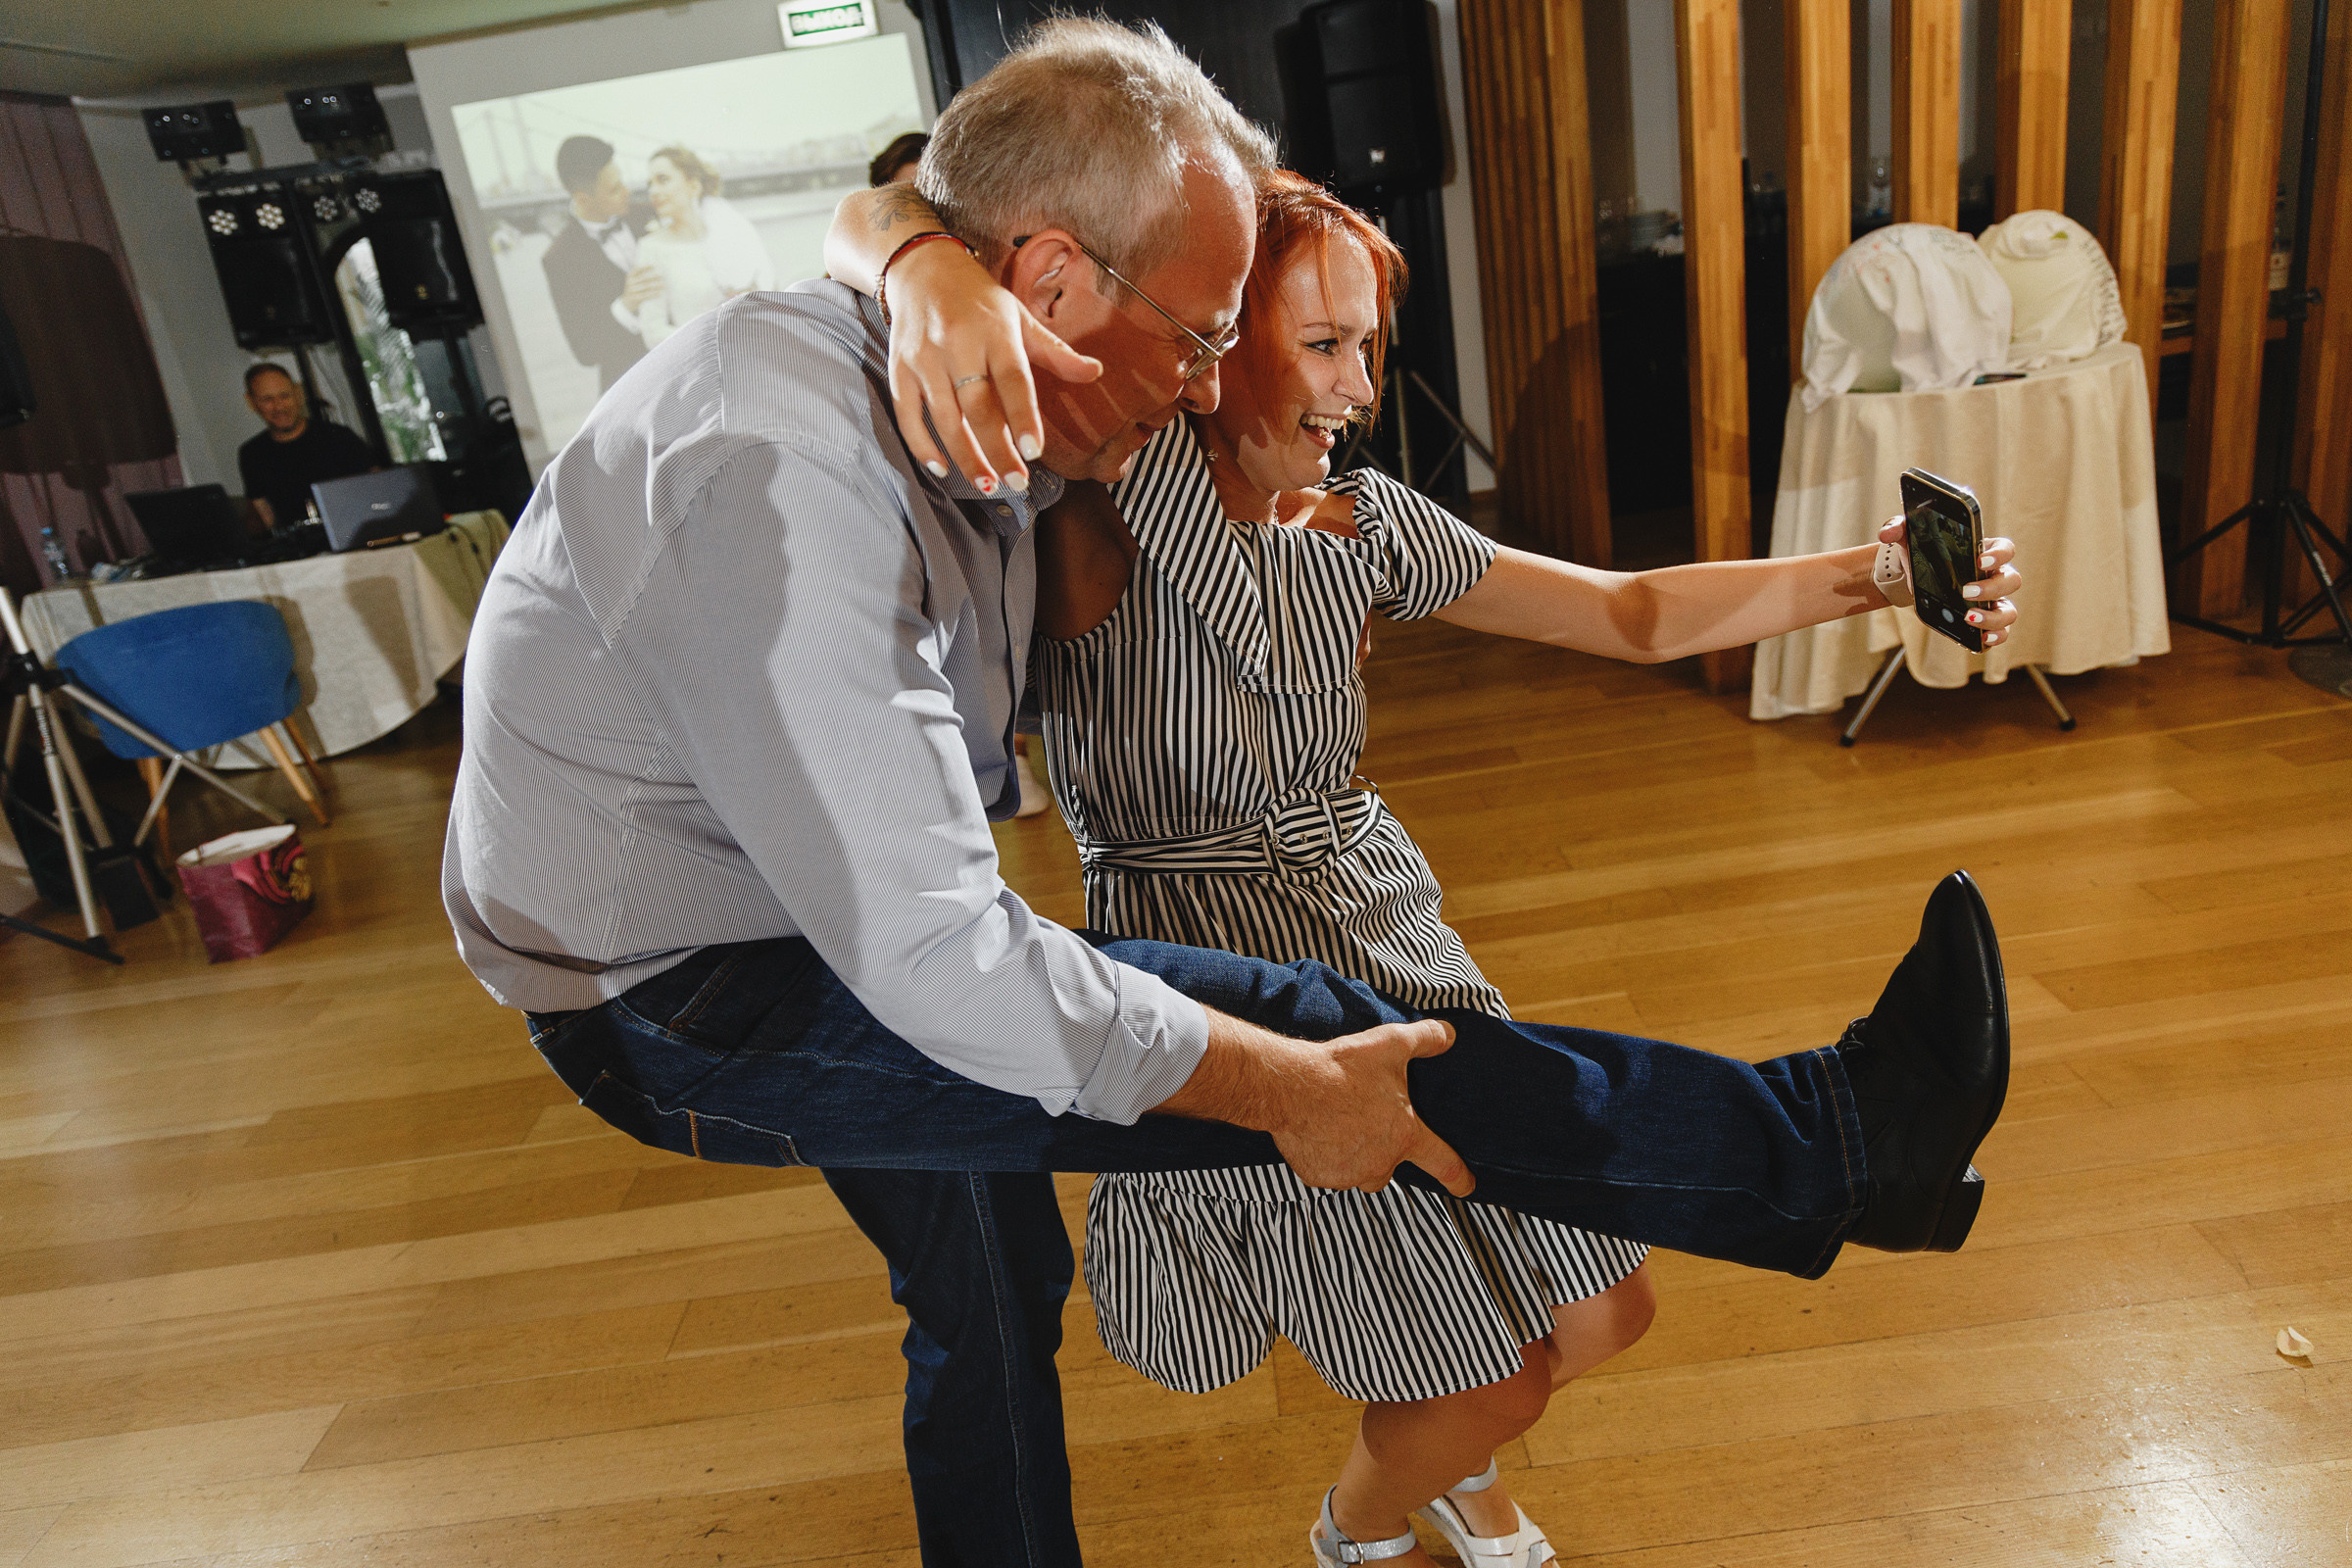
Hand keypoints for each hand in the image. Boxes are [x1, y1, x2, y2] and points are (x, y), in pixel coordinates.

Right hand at [621, 265, 662, 311]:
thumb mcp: (632, 280)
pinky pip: (646, 296)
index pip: (637, 271)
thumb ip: (637, 273)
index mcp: (630, 277)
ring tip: (663, 285)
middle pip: (644, 279)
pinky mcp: (636, 298)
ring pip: (646, 288)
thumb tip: (646, 264)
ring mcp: (633, 291)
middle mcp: (630, 283)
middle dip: (653, 278)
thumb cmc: (633, 289)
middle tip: (661, 276)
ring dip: (656, 287)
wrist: (627, 302)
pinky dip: (653, 295)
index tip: (654, 266)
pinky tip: (659, 294)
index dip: (645, 268)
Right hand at [885, 239, 1100, 491]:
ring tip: (987, 485)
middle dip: (997, 450)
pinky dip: (922, 445)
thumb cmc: (979, 301)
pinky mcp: (899, 368)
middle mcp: (956, 343)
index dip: (1024, 416)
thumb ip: (1055, 351)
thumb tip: (1095, 372)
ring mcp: (924, 358)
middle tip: (1016, 482)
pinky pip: (907, 414)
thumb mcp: (1019, 317)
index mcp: (994, 330)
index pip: (1012, 378)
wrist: (921, 270)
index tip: (1035, 451)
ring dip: (965, 456)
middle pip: (977, 406)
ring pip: (944, 417)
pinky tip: (942, 469)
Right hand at [1267, 1021, 1473, 1195]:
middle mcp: (1380, 1163)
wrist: (1292, 1086)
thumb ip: (1426, 1039)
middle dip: (1383, 1150)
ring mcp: (1348, 1173)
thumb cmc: (1343, 1068)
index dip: (1458, 1177)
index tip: (1466, 1185)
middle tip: (1364, 1122)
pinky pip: (1328, 1170)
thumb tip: (1450, 1035)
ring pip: (1358, 1171)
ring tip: (1338, 1123)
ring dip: (1355, 1154)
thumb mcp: (1391, 1044)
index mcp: (1404, 1136)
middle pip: (1390, 1167)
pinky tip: (1316, 1130)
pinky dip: (1325, 1155)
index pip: (1443, 1163)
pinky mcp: (1319, 1176)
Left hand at [1876, 517, 2022, 646]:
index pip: (2005, 549)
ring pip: (2008, 611)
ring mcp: (1992, 601)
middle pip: (2011, 581)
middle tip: (1966, 591)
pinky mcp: (1984, 621)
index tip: (1980, 561)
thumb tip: (1886, 533)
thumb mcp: (1909, 538)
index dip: (1999, 555)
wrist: (1910, 578)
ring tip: (1969, 617)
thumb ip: (1898, 528)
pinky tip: (1978, 640)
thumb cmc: (1920, 552)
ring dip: (1993, 617)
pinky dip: (1993, 638)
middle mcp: (1995, 576)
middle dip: (1992, 588)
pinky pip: (1999, 632)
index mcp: (1985, 552)